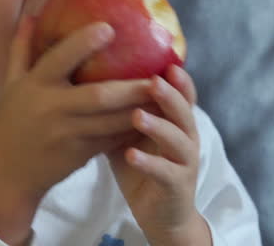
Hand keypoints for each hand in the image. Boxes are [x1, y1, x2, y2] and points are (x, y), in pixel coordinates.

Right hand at [0, 17, 152, 244]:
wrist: (6, 175)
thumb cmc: (10, 123)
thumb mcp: (11, 84)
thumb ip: (21, 49)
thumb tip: (32, 14)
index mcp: (34, 86)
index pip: (59, 59)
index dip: (83, 43)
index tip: (110, 28)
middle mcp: (51, 109)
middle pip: (98, 96)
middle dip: (130, 87)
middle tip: (157, 74)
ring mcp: (67, 134)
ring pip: (110, 122)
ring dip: (139, 110)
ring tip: (165, 96)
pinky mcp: (79, 155)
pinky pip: (111, 140)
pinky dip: (131, 130)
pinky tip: (153, 119)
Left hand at [107, 65, 211, 245]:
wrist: (159, 212)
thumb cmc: (141, 163)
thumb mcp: (129, 132)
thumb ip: (120, 108)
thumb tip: (87, 76)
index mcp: (176, 121)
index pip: (182, 93)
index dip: (177, 78)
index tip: (166, 61)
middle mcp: (186, 137)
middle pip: (184, 111)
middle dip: (170, 95)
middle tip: (152, 81)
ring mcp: (184, 162)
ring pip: (178, 140)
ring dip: (158, 126)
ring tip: (136, 116)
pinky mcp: (176, 186)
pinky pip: (165, 172)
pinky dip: (149, 163)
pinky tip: (131, 155)